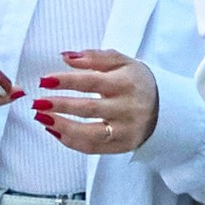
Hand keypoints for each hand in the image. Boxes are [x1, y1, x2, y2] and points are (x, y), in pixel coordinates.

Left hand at [33, 49, 159, 156]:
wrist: (166, 108)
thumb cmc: (137, 82)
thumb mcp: (123, 62)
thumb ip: (94, 57)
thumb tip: (65, 56)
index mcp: (125, 83)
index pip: (91, 82)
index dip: (66, 81)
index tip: (45, 80)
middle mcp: (126, 108)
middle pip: (87, 109)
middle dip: (60, 106)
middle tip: (37, 102)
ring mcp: (124, 130)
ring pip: (88, 133)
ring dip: (62, 126)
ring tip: (41, 118)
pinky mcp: (122, 146)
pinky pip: (92, 147)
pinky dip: (71, 141)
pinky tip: (55, 130)